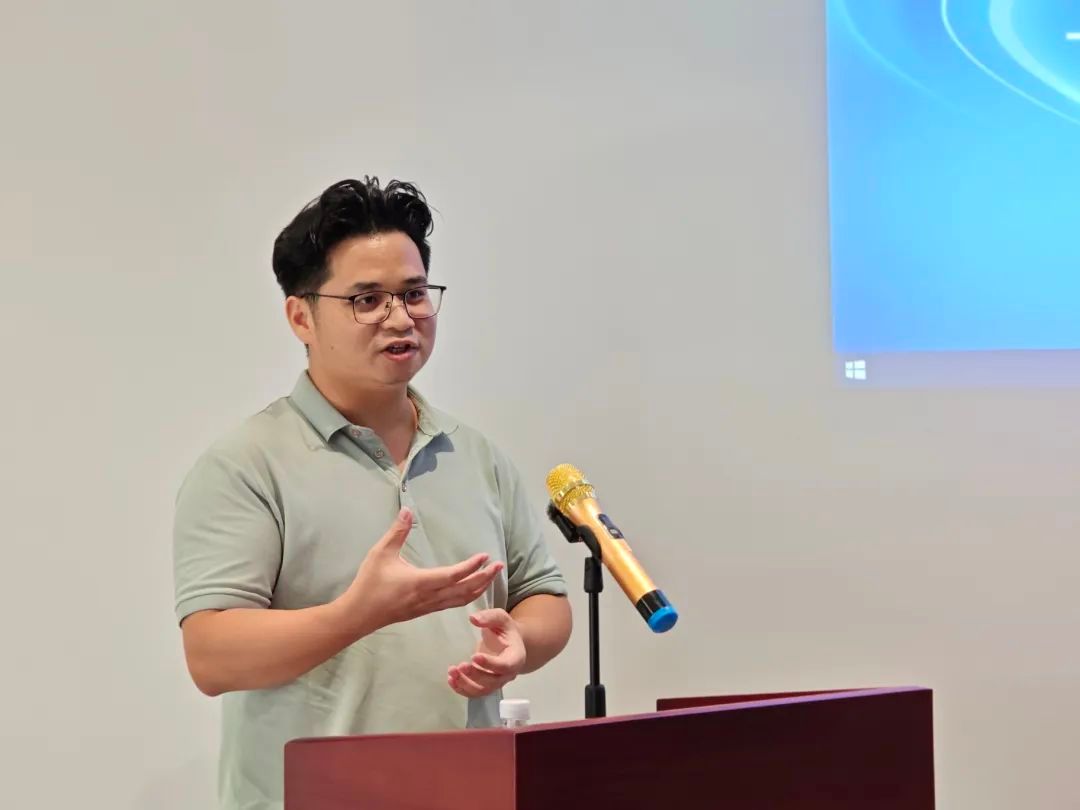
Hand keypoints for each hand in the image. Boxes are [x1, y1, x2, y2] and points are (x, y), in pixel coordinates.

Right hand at [337, 508, 503, 636]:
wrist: (359, 615)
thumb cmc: (370, 583)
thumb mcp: (381, 554)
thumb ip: (397, 532)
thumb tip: (408, 510)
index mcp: (421, 582)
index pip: (453, 575)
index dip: (471, 566)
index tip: (484, 556)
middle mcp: (429, 597)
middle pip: (464, 590)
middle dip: (484, 578)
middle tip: (499, 566)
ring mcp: (428, 606)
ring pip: (461, 600)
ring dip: (479, 588)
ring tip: (491, 576)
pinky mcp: (425, 611)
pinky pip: (453, 604)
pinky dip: (467, 597)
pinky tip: (472, 590)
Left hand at [447, 608, 525, 697]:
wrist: (508, 643)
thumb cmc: (505, 630)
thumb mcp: (500, 618)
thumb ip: (489, 617)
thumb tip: (473, 618)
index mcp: (516, 657)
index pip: (506, 665)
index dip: (490, 664)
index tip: (474, 656)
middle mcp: (508, 674)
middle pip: (493, 681)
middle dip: (475, 675)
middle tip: (460, 665)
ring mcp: (497, 682)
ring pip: (482, 690)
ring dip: (465, 684)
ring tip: (452, 671)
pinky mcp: (486, 685)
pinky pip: (475, 693)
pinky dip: (462, 689)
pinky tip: (451, 679)